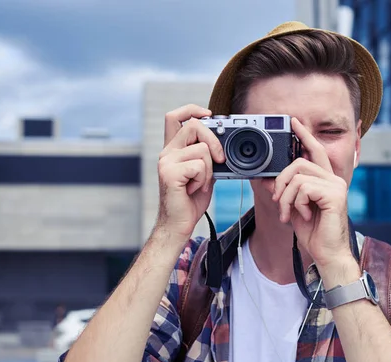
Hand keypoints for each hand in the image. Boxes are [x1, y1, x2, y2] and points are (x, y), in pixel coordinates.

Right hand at [155, 104, 224, 239]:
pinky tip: (194, 189)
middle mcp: (167, 152)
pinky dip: (204, 179)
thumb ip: (208, 156)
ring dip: (210, 169)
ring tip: (200, 183)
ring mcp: (166, 162)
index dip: (192, 109)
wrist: (178, 224)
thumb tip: (224, 141)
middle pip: (193, 125)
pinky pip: (200, 166)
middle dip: (214, 140)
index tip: (208, 114)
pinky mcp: (169, 173)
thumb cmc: (190, 200)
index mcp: (173, 149)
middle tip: (220, 159)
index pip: (175, 116)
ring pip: (201, 149)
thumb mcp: (204, 173)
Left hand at [272, 118, 353, 273]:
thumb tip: (266, 177)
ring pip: (297, 176)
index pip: (314, 151)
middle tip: (277, 200)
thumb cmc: (313, 233)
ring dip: (285, 197)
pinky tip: (304, 216)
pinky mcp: (334, 194)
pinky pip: (303, 188)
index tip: (293, 121)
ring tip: (289, 214)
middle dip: (281, 181)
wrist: (326, 254)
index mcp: (325, 180)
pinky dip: (296, 203)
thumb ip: (284, 190)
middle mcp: (334, 179)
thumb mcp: (293, 207)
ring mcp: (336, 186)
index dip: (304, 135)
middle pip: (299, 162)